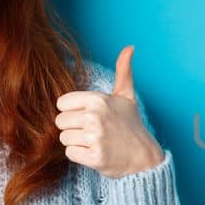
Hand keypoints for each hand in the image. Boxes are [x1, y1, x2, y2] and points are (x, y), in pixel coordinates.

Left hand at [55, 45, 166, 178]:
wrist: (144, 157)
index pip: (61, 103)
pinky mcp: (94, 157)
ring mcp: (94, 138)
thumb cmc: (131, 125)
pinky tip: (95, 152)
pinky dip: (80, 155)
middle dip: (73, 128)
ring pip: (64, 138)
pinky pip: (70, 153)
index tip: (88, 116)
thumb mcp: (127, 96)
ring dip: (76, 142)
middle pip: (60, 122)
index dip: (73, 111)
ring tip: (94, 142)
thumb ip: (123, 71)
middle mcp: (94, 117)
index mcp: (98, 100)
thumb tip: (130, 47)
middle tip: (92, 131)